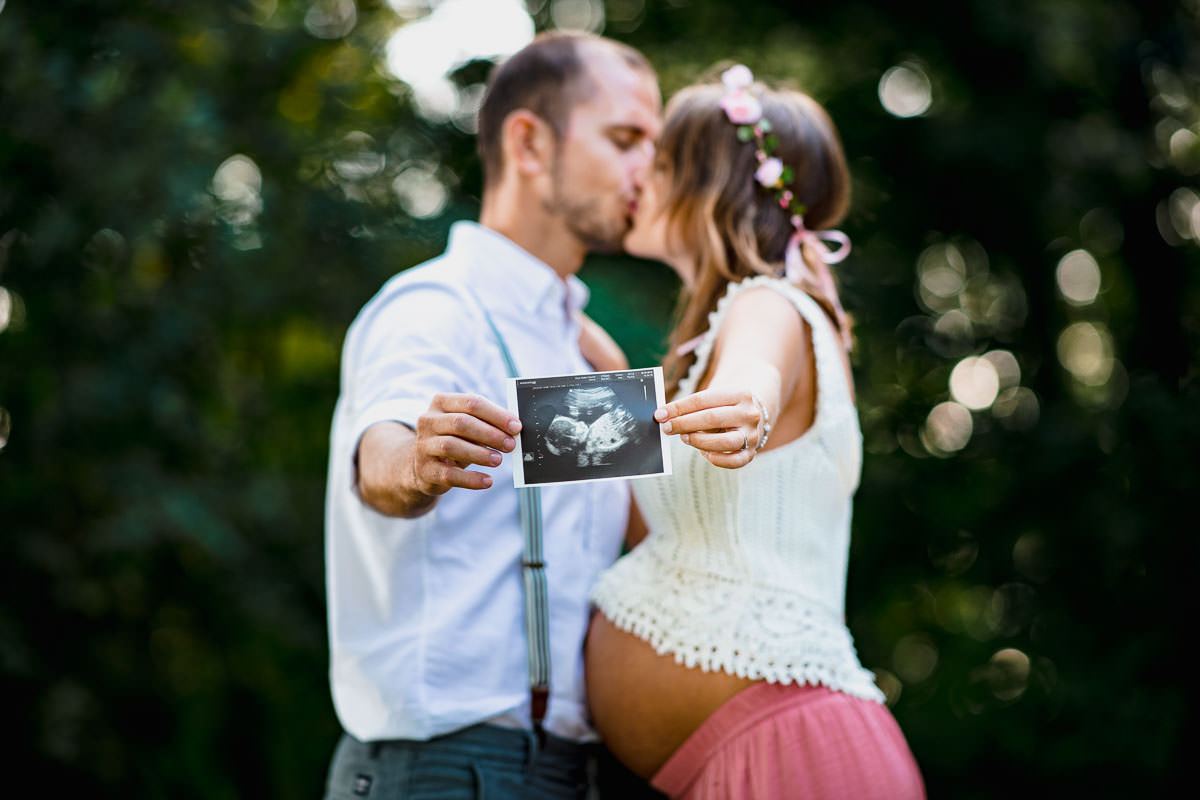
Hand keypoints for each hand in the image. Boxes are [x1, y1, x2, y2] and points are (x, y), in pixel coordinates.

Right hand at [357, 393, 521, 516]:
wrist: (423, 466)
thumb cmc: (455, 440)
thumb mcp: (468, 427)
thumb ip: (488, 423)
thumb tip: (515, 428)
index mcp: (441, 403)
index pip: (471, 403)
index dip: (496, 415)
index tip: (516, 426)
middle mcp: (428, 421)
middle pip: (461, 423)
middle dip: (489, 434)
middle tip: (510, 445)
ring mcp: (423, 445)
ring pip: (452, 446)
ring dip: (479, 454)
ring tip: (498, 460)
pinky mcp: (425, 470)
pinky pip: (449, 474)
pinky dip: (471, 479)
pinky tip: (488, 481)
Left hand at [654, 388, 763, 468]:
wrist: (753, 414)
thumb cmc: (725, 406)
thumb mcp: (714, 399)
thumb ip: (693, 407)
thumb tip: (666, 417)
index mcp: (740, 393)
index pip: (703, 400)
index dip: (679, 408)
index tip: (661, 414)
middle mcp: (749, 414)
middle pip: (712, 419)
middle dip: (684, 424)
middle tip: (667, 428)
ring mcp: (752, 434)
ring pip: (723, 442)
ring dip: (698, 441)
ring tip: (684, 437)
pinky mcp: (750, 453)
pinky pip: (732, 461)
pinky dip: (714, 458)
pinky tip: (703, 451)